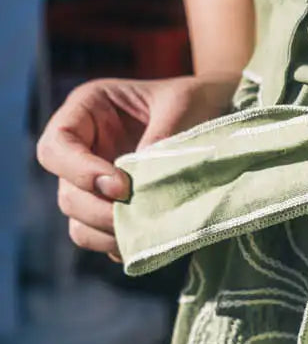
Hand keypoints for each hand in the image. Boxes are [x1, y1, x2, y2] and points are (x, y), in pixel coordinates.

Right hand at [37, 74, 238, 259]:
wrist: (215, 111)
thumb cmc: (194, 99)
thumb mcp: (182, 105)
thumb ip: (161, 137)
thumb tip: (145, 182)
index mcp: (87, 111)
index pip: (56, 147)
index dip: (80, 172)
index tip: (122, 186)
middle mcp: (83, 149)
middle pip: (67, 194)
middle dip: (99, 212)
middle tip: (139, 215)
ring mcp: (94, 184)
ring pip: (78, 223)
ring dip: (107, 234)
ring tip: (145, 231)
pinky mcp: (112, 209)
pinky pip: (103, 238)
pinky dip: (121, 244)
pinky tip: (150, 238)